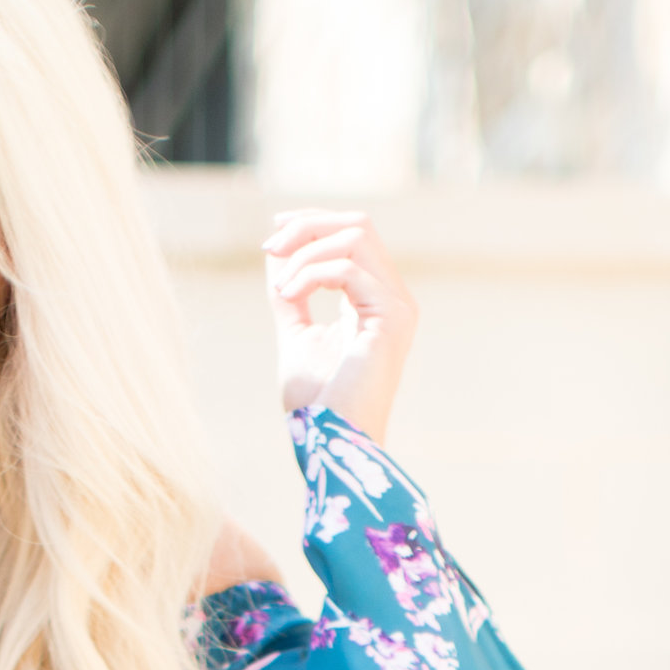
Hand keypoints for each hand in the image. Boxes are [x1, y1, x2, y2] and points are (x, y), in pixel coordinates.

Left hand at [264, 210, 416, 443]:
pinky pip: (347, 269)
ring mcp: (399, 307)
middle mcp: (394, 298)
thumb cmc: (317, 405)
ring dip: (305, 252)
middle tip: (270, 249)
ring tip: (280, 289)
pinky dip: (310, 274)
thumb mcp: (295, 333)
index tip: (272, 237)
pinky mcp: (392, 318)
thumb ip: (290, 291)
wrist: (330, 445)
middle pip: (358, 225)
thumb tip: (276, 249)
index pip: (353, 236)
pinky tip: (288, 297)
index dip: (312, 223)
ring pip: (355, 236)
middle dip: (307, 226)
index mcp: (375, 301)